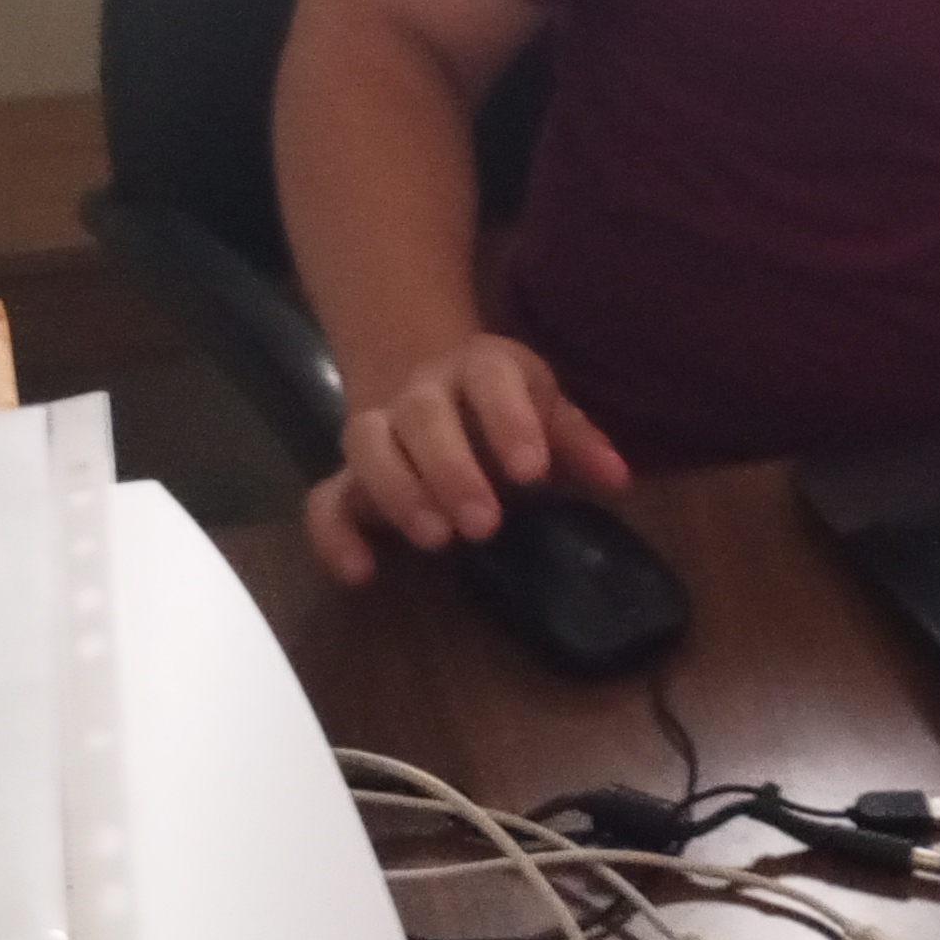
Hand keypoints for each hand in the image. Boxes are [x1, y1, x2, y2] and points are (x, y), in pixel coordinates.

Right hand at [304, 331, 631, 585]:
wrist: (428, 380)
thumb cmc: (502, 405)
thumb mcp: (544, 407)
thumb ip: (576, 440)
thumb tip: (616, 478)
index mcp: (479, 367)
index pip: (490, 379)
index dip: (509, 421)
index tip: (533, 472)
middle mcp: (420, 392)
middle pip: (421, 414)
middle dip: (450, 469)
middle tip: (484, 524)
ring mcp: (376, 429)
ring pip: (365, 443)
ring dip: (397, 492)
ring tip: (435, 539)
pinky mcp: (347, 476)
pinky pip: (323, 498)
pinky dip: (332, 534)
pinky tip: (359, 573)